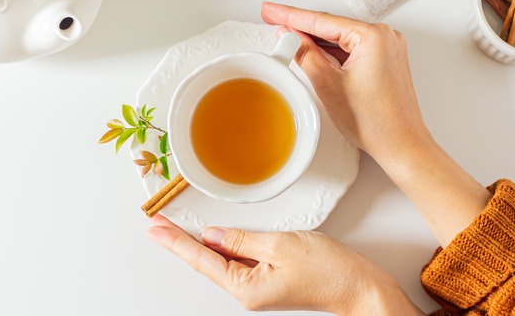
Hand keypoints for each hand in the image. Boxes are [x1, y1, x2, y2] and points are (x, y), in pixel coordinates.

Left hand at [147, 215, 421, 314]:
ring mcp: (256, 286)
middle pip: (206, 261)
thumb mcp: (282, 245)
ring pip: (220, 259)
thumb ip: (243, 239)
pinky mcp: (268, 278)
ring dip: (199, 242)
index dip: (176, 241)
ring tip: (174, 227)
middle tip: (155, 223)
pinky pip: (238, 259)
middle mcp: (246, 291)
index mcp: (244, 287)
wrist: (359, 288)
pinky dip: (223, 245)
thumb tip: (213, 235)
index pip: (201, 259)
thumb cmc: (330, 271)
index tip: (155, 227)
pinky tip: (213, 235)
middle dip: (180, 241)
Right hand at [262, 3, 490, 246]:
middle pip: (332, 27)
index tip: (272, 11)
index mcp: (372, 36)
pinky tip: (315, 55)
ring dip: (317, 42)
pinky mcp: (386, 61)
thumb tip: (292, 39)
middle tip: (275, 22)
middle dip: (302, 27)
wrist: (401, 145)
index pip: (321, 20)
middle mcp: (384, 37)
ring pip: (342, 39)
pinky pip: (353, 50)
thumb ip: (305, 55)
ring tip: (289, 41)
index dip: (290, 15)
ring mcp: (388, 49)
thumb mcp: (328, 85)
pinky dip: (333, 53)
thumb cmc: (375, 122)